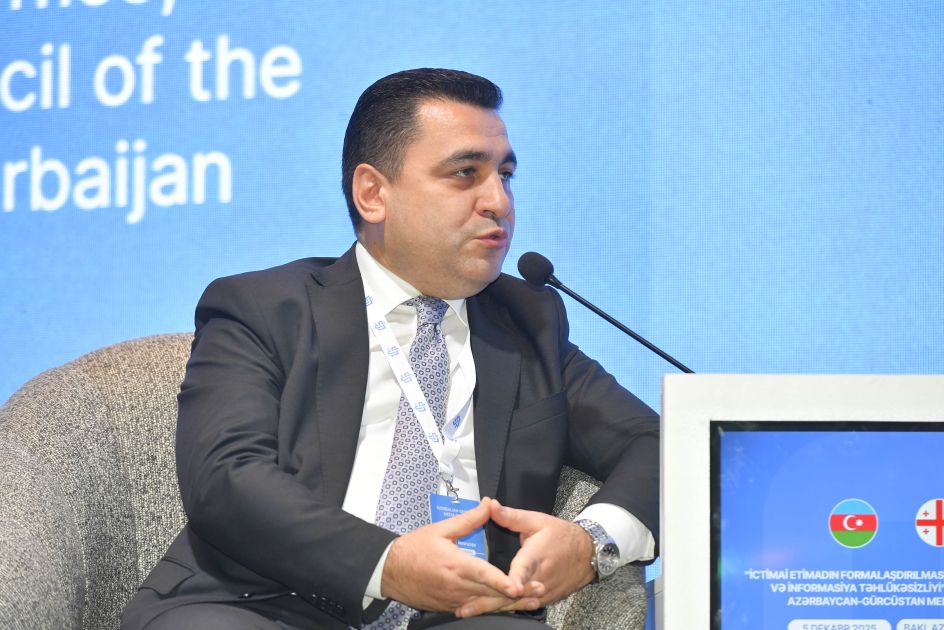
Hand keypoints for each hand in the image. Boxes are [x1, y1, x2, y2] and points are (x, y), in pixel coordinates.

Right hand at [380, 497, 524, 612]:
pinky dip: (493, 608)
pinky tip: (509, 607)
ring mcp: (454, 600)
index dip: (503, 582)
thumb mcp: (441, 529)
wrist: (389, 570)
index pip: (484, 575)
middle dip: (518, 595)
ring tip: (532, 602)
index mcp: (456, 565)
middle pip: (492, 595)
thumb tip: (489, 504)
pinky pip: (476, 610)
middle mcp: (457, 587)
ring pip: (487, 606)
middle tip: (540, 591)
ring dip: (510, 605)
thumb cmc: (414, 548)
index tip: (519, 586)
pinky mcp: (451, 607)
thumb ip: (468, 519)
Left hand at [455, 499, 595, 618]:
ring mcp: (542, 592)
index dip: (516, 579)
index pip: (525, 569)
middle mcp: (539, 578)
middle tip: (465, 607)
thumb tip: (490, 505)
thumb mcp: (537, 521)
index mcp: (536, 556)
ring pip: (515, 604)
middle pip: (513, 593)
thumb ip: (511, 516)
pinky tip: (485, 611)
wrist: (586, 554)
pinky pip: (522, 606)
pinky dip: (503, 609)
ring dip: (492, 608)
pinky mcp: (544, 600)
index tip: (510, 587)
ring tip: (468, 611)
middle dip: (490, 600)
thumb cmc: (561, 535)